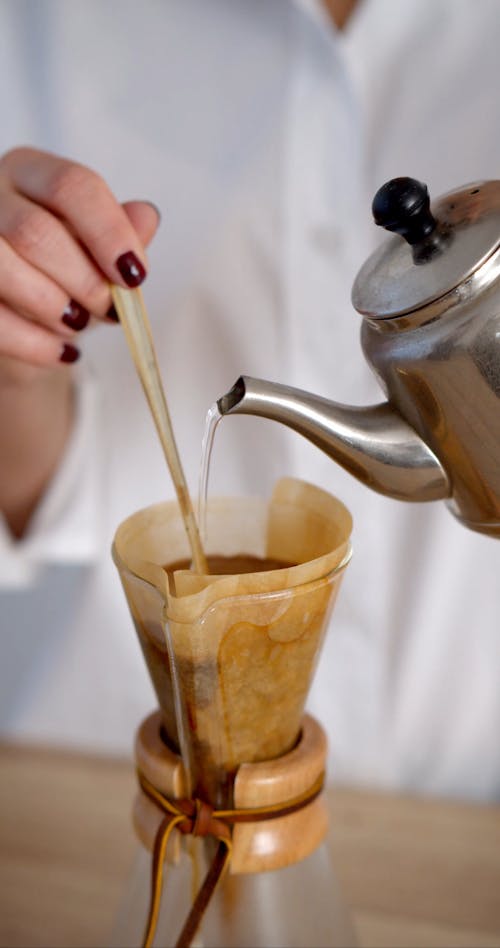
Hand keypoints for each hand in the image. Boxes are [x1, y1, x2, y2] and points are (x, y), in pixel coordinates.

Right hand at [0, 146, 159, 373]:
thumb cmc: (61, 265)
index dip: (109, 232)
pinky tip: (63, 352)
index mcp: (30, 172)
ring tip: (78, 325)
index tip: (136, 276)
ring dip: (53, 307)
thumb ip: (121, 230)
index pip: (71, 186)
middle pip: (36, 232)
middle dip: (84, 281)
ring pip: (4, 269)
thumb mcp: (95, 244)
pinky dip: (35, 343)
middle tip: (109, 311)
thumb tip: (146, 217)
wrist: (21, 309)